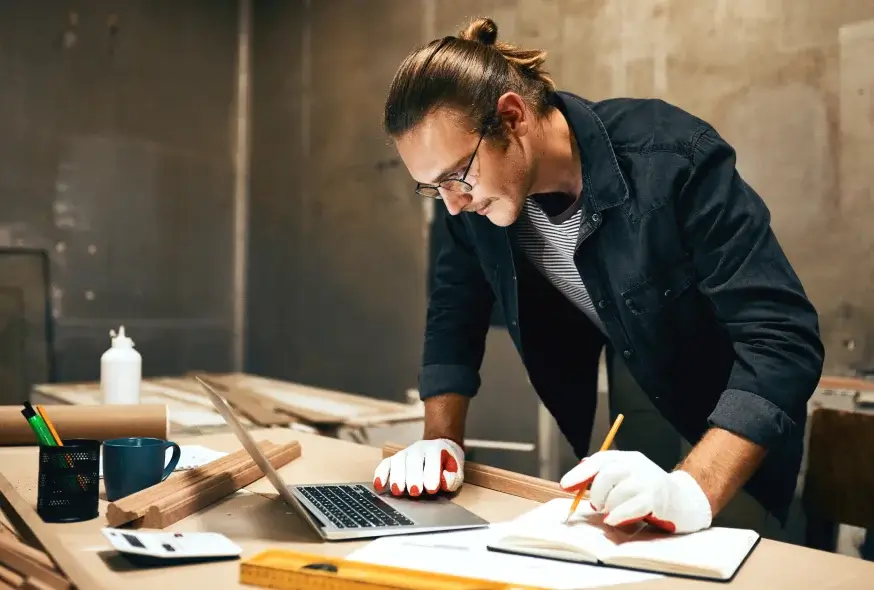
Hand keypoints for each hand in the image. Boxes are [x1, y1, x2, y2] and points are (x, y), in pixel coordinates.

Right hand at [373, 439, 464, 495]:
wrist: (439, 446)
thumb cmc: (447, 464)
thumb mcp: (456, 470)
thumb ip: (452, 477)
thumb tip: (443, 482)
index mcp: (436, 449)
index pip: (433, 460)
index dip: (432, 474)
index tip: (432, 488)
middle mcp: (419, 448)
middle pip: (413, 461)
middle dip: (413, 477)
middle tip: (414, 492)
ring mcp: (405, 453)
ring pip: (398, 462)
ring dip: (397, 477)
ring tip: (398, 491)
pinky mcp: (394, 459)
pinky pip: (385, 464)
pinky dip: (380, 474)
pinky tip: (379, 486)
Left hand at [559, 450, 711, 533]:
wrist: (682, 500)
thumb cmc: (646, 490)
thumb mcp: (625, 477)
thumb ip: (603, 476)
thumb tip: (574, 480)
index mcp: (628, 458)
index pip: (600, 460)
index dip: (580, 473)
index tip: (564, 486)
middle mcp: (638, 465)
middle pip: (608, 474)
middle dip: (596, 492)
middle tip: (596, 504)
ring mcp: (648, 481)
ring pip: (618, 493)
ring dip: (608, 506)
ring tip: (610, 511)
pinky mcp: (656, 499)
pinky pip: (630, 507)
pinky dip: (617, 515)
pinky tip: (612, 520)